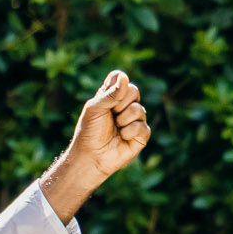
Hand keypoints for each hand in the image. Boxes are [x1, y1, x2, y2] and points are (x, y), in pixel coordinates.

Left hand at [38, 71, 150, 222]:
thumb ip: (110, 93)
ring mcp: (134, 119)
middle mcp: (125, 105)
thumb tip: (124, 76)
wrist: (90, 157)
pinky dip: (130, 131)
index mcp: (112, 96)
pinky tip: (122, 137)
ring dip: (123, 120)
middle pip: (134, 90)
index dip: (117, 85)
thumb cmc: (89, 132)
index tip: (107, 98)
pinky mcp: (141, 135)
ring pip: (139, 109)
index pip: (120, 78)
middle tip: (110, 115)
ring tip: (115, 128)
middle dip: (120, 104)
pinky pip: (143, 126)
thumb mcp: (95, 109)